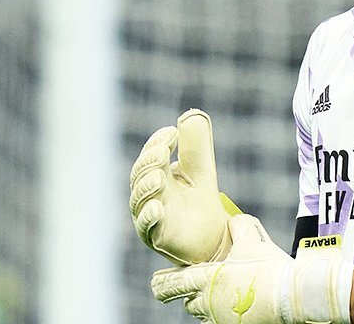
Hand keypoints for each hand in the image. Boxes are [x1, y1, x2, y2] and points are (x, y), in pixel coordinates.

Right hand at [130, 109, 236, 265]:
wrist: (214, 238)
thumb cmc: (201, 202)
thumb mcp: (202, 168)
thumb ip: (196, 144)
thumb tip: (191, 115)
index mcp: (156, 174)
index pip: (149, 156)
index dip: (157, 143)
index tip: (172, 132)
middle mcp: (148, 195)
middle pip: (140, 175)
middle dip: (149, 161)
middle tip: (163, 151)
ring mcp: (149, 216)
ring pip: (139, 200)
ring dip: (147, 186)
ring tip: (160, 177)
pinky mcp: (157, 237)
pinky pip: (146, 227)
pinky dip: (149, 216)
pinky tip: (158, 207)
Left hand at [151, 214, 353, 323]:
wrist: (292, 295)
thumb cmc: (269, 267)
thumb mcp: (251, 239)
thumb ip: (236, 226)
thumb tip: (230, 220)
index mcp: (206, 280)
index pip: (172, 284)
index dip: (162, 283)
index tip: (155, 282)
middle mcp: (208, 302)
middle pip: (187, 302)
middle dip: (189, 294)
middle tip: (191, 287)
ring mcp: (221, 318)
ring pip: (202, 313)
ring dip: (204, 304)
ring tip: (215, 294)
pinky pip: (220, 321)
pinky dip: (221, 313)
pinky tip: (233, 305)